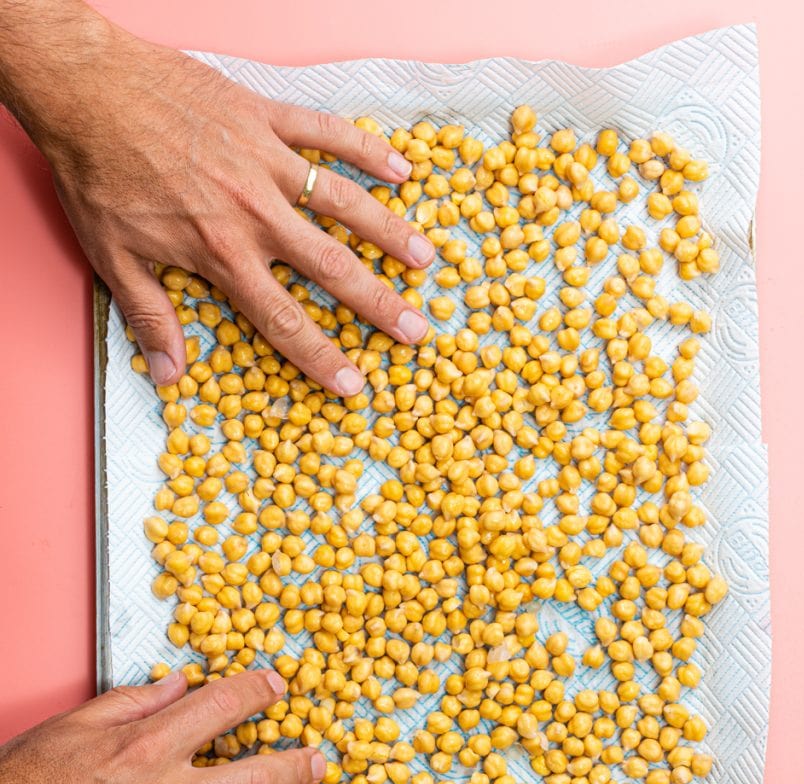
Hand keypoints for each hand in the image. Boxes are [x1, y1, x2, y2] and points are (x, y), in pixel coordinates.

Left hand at [0, 3, 433, 392]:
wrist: (85, 88)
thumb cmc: (97, 174)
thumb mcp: (113, 257)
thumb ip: (150, 316)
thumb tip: (169, 375)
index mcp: (221, 253)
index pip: (284, 319)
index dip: (322, 357)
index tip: (355, 384)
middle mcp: (255, 213)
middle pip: (332, 268)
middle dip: (379, 304)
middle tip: (417, 331)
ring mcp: (267, 161)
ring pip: (344, 202)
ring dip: (389, 232)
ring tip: (426, 260)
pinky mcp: (266, 117)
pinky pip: (328, 133)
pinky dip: (366, 150)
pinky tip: (402, 170)